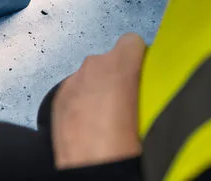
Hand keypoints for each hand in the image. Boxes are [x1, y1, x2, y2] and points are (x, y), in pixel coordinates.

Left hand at [52, 33, 145, 168]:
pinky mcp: (56, 99)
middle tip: (131, 104)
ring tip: (111, 120)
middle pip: (109, 60)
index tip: (146, 76)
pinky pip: (75, 92)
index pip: (131, 42)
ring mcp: (70, 82)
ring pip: (90, 77)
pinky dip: (82, 103)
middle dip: (119, 76)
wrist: (91, 168)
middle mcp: (90, 67)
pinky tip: (92, 126)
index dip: (139, 58)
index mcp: (117, 64)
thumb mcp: (154, 110)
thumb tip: (154, 86)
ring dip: (99, 90)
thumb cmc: (121, 143)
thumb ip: (150, 87)